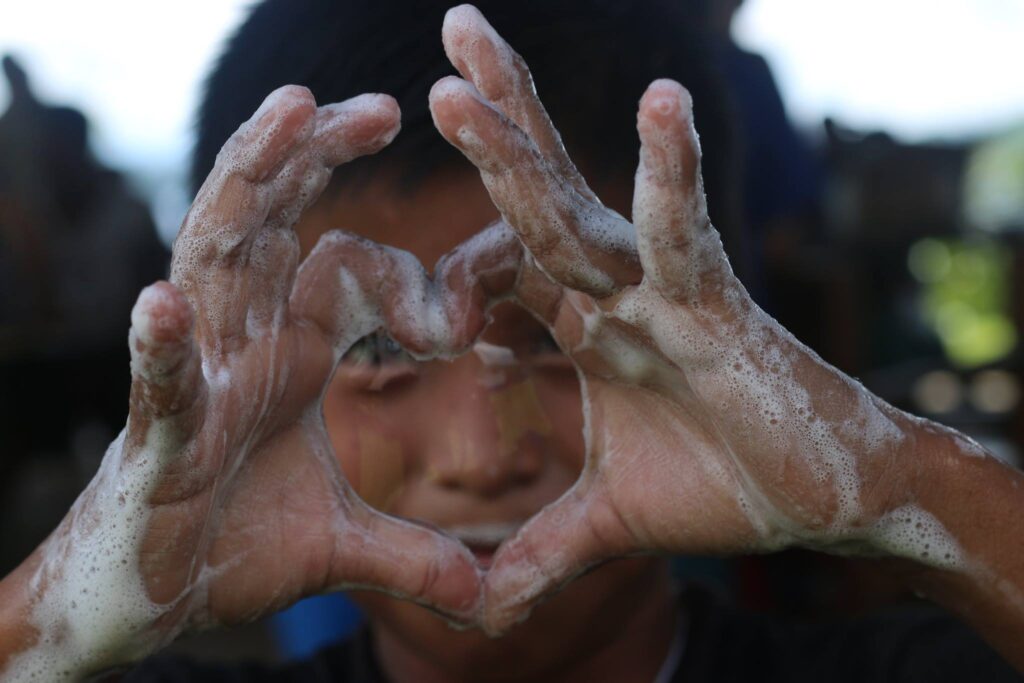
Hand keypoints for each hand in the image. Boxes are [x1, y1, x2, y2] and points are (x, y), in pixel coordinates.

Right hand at [9, 85, 512, 678]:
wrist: (151, 604)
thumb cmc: (232, 546)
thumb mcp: (344, 546)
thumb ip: (415, 555)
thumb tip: (486, 598)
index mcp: (288, 352)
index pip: (338, 267)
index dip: (404, 272)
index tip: (469, 306)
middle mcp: (240, 344)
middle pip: (271, 223)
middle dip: (313, 155)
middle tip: (374, 104)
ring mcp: (198, 381)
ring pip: (216, 260)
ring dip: (248, 186)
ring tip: (287, 115)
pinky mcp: (159, 441)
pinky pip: (161, 382)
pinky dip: (161, 346)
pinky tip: (163, 308)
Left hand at [430, 5, 930, 633]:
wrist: (821, 501)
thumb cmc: (722, 486)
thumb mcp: (606, 522)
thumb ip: (542, 549)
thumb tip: (481, 610)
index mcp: (581, 325)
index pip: (500, 267)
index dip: (448, 268)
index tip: (406, 283)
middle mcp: (612, 292)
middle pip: (530, 199)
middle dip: (488, 125)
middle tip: (441, 43)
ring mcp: (660, 291)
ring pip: (575, 205)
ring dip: (519, 139)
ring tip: (461, 66)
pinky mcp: (718, 308)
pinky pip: (686, 233)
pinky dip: (674, 173)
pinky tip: (664, 99)